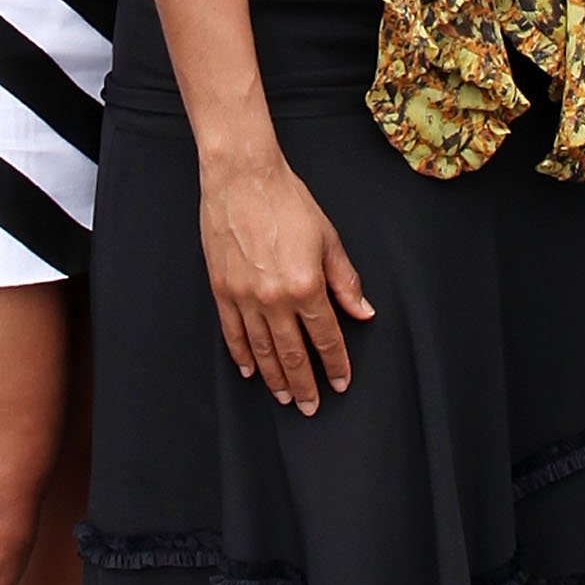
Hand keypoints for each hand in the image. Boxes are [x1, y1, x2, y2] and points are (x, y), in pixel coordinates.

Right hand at [198, 144, 372, 412]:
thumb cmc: (288, 201)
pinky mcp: (222, 289)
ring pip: (262, 349)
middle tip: (310, 406)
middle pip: (293, 353)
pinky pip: (233, 332)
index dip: (335, 364)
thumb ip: (345, 281)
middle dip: (304, 384)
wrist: (242, 178)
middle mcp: (274, 298)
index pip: (326, 337)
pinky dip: (242, 354)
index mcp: (306, 285)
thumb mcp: (328, 238)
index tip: (341, 382)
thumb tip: (363, 312)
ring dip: (275, 377)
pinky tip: (250, 370)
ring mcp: (244, 296)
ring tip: (284, 396)